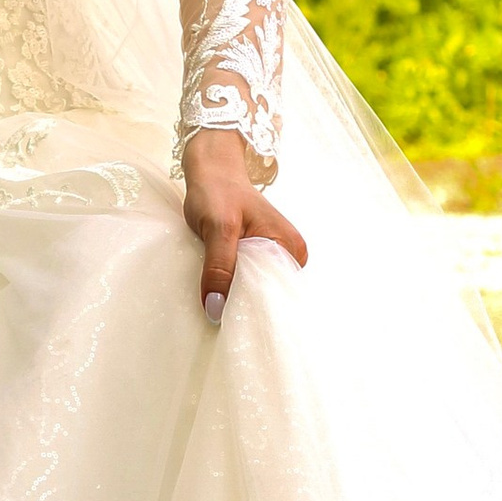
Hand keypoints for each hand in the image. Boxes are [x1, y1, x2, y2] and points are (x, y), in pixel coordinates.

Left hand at [183, 128, 306, 322]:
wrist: (211, 170)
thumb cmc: (218, 192)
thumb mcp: (218, 230)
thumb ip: (219, 269)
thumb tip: (216, 310)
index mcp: (289, 248)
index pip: (278, 294)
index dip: (255, 312)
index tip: (233, 330)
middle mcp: (288, 253)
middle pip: (266, 294)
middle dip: (243, 308)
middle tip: (217, 324)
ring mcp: (272, 254)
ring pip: (252, 288)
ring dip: (234, 299)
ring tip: (213, 312)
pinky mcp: (254, 255)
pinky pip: (244, 279)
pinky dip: (229, 288)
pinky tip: (214, 297)